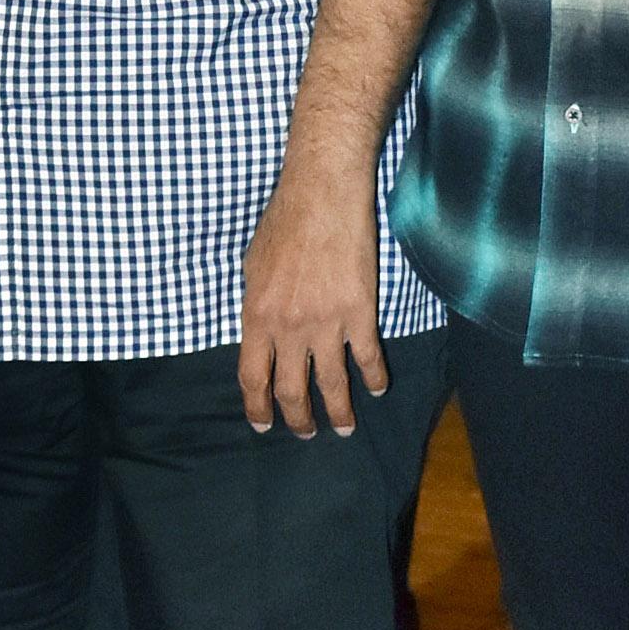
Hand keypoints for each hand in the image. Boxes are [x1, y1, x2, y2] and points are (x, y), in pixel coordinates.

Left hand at [239, 165, 387, 435]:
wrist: (322, 195)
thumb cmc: (283, 222)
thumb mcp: (252, 266)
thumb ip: (256, 305)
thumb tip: (259, 330)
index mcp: (257, 316)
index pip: (252, 377)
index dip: (257, 407)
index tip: (263, 425)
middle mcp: (288, 328)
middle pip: (291, 390)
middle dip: (297, 419)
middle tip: (305, 434)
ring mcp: (326, 323)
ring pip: (331, 383)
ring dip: (338, 411)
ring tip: (343, 429)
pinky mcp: (359, 312)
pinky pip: (367, 356)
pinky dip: (373, 377)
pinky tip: (376, 389)